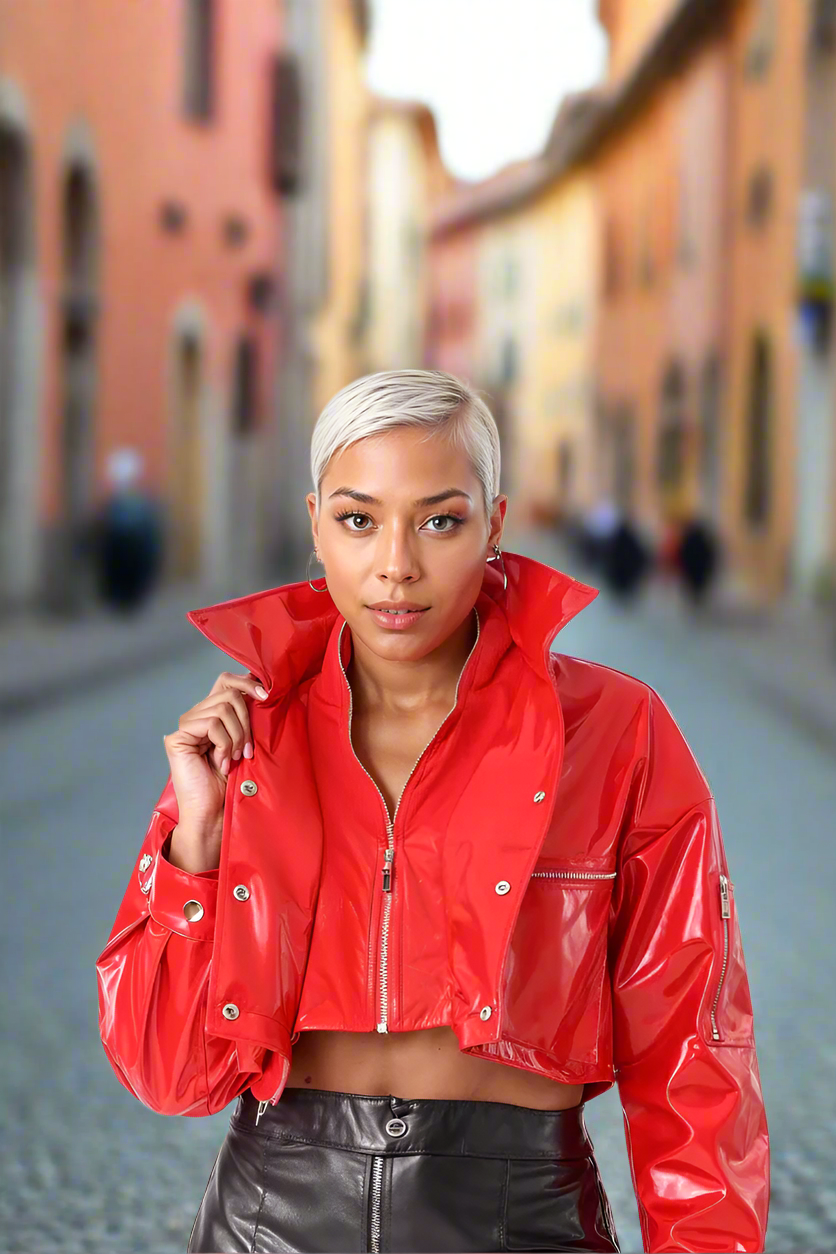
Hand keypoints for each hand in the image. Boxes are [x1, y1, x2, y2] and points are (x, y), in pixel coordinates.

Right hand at [163, 671, 267, 831]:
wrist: (215, 814)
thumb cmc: (232, 783)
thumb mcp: (245, 742)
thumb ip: (246, 717)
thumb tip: (263, 689)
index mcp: (211, 715)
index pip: (225, 681)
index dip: (246, 682)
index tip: (266, 696)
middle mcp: (195, 716)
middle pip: (228, 693)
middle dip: (246, 721)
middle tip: (247, 750)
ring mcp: (185, 726)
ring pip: (222, 708)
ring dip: (236, 736)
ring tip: (235, 759)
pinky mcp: (178, 738)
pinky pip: (212, 724)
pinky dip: (225, 744)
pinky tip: (222, 763)